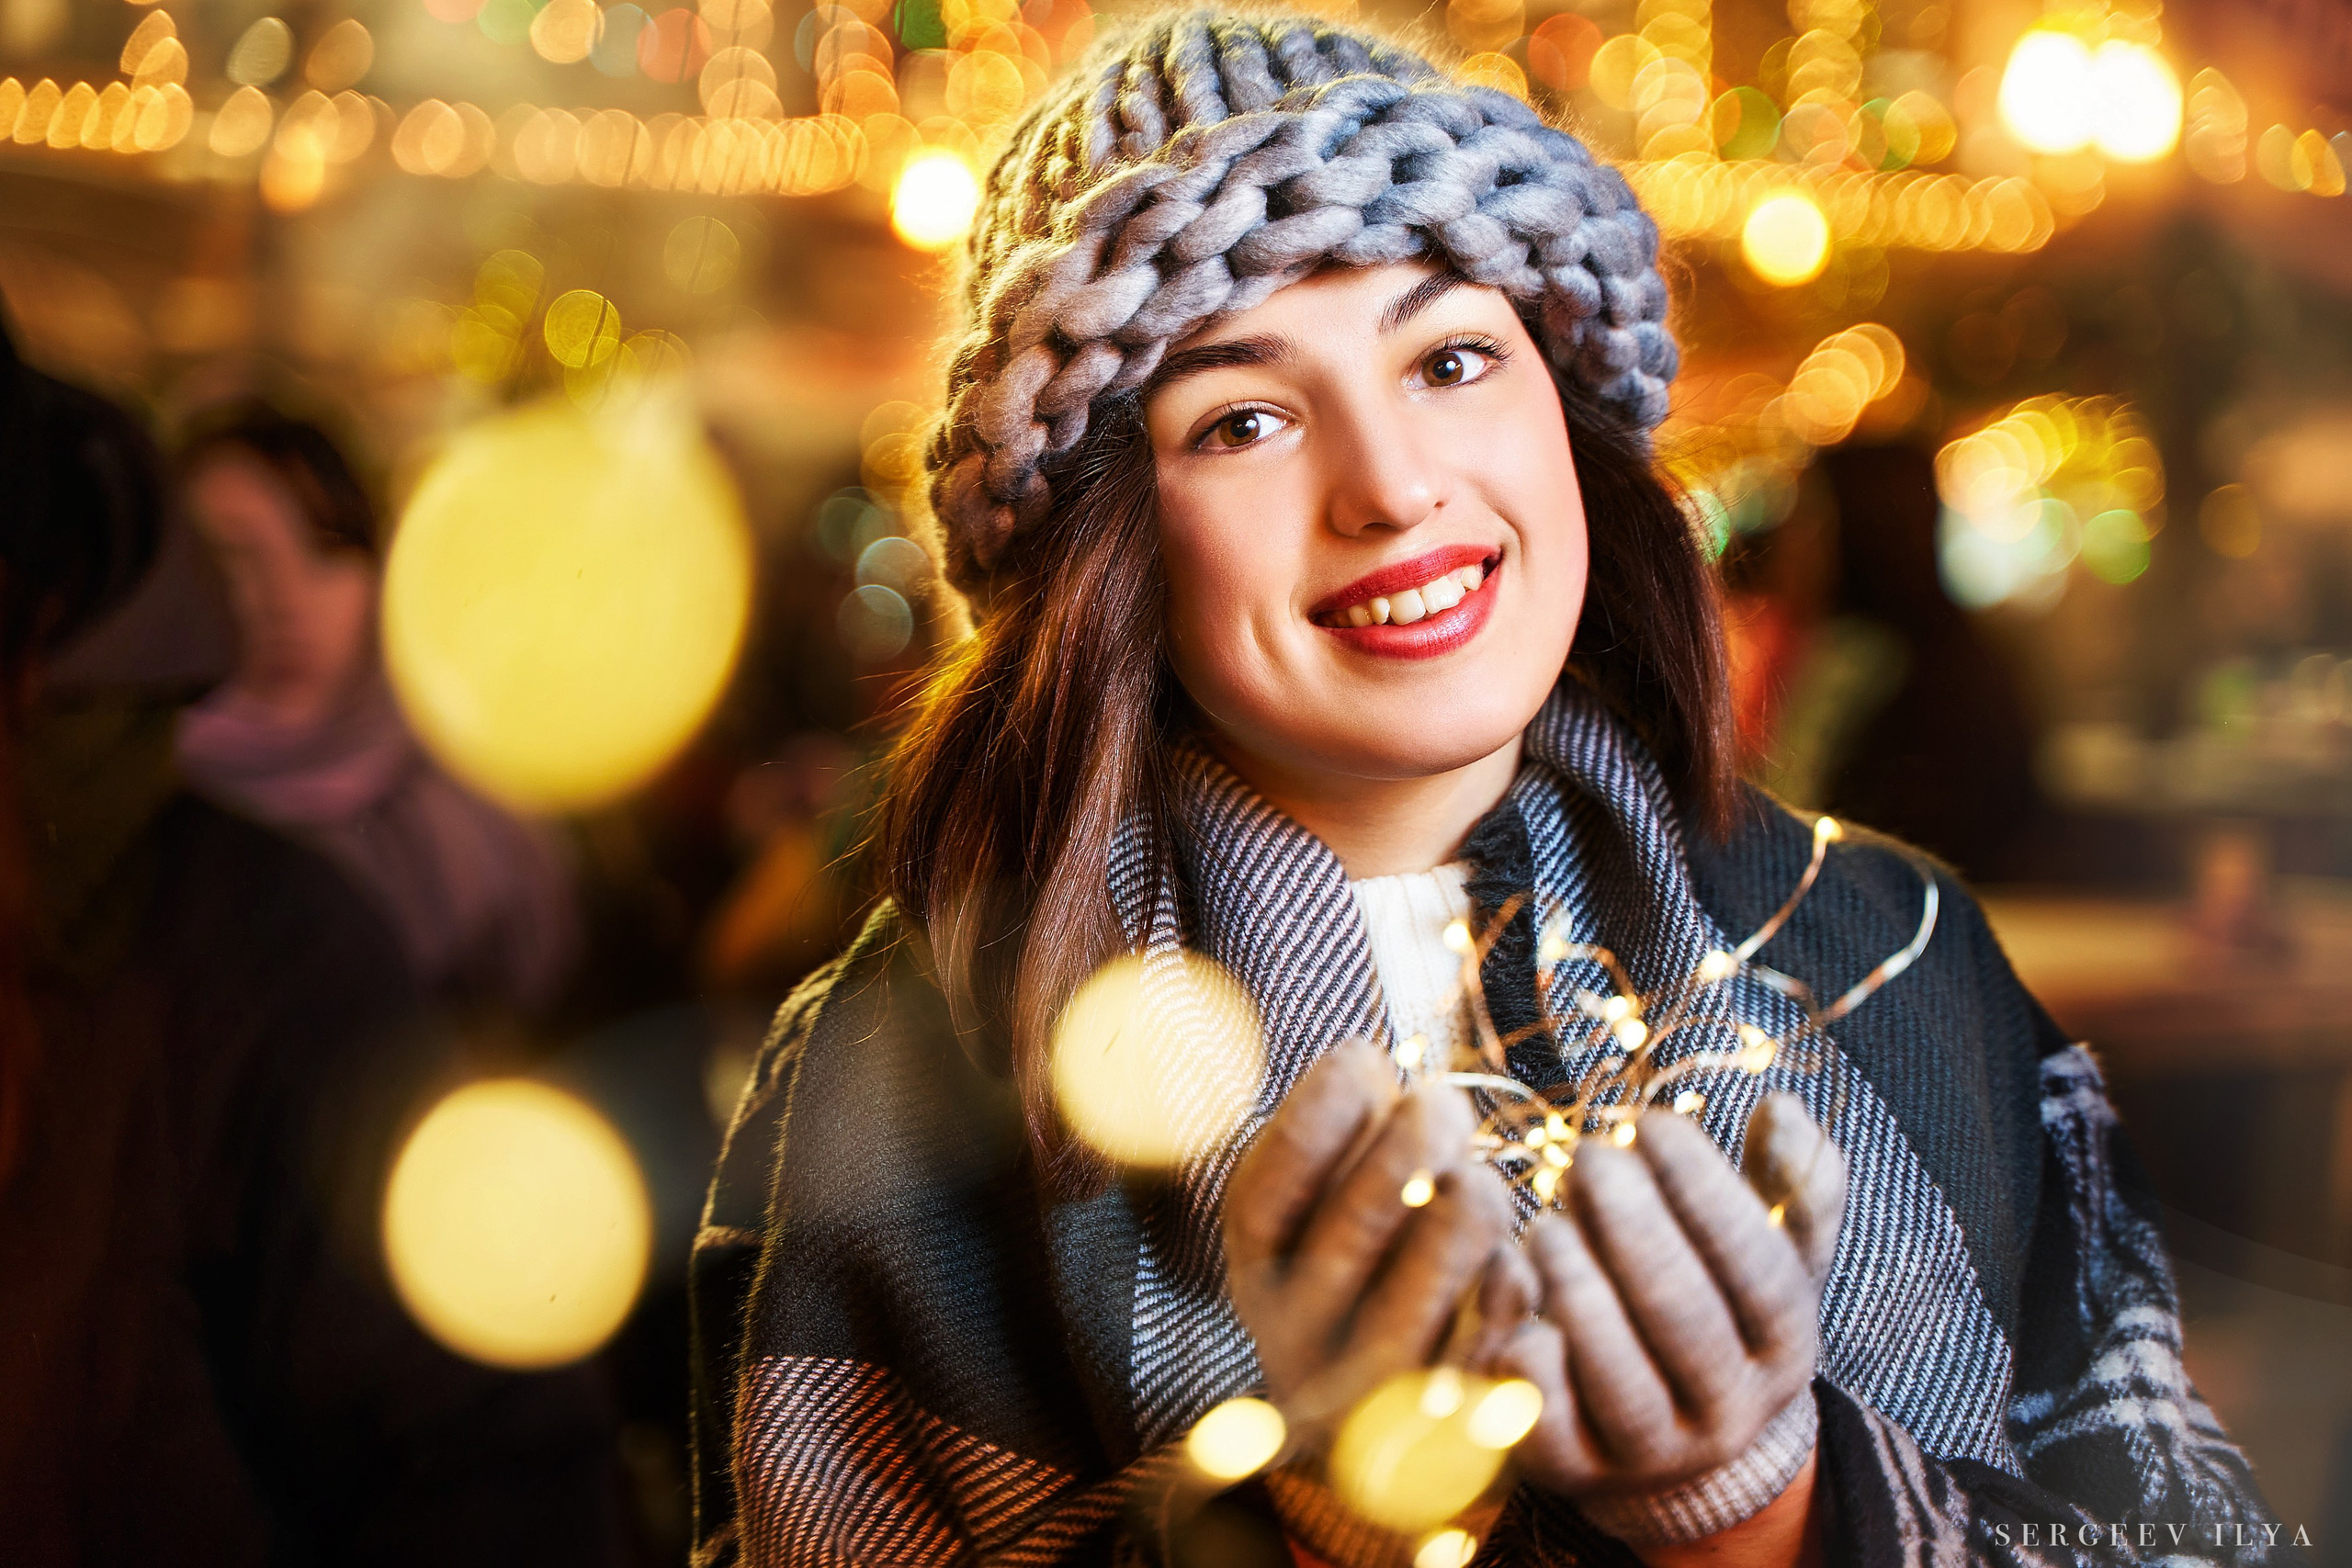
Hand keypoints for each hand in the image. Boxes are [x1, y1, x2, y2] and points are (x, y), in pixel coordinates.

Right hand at [1224, 1040, 1522, 1425]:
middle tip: (1442, 1102)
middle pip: (1351, 1231)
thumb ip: (1335, 1124)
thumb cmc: (1367, 1247)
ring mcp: (1366, 1395)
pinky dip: (1507, 1296)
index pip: (1265, 1188)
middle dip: (1410, 1145)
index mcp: (1255, 1263)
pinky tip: (1511, 1264)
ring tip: (1478, 1182)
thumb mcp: (1324, 1189)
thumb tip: (1364, 1065)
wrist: (1384, 1416)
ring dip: (1465, 1216)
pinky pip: (1490, 1356)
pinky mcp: (1447, 1431)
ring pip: (1423, 1297)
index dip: (1320, 1109)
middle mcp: (1293, 1337)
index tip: (1364, 1058)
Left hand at [1489, 1094, 1845, 1502]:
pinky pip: (1548, 1422)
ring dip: (1579, 1288)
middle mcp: (1727, 1414)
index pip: (1760, 1271)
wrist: (1676, 1450)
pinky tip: (1507, 1290)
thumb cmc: (1716, 1314)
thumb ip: (1789, 1184)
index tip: (1652, 1122)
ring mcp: (1650, 1453)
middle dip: (1634, 1229)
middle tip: (1589, 1159)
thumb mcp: (1770, 1255)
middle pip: (1685, 1320)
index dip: (1707, 1191)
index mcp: (1785, 1353)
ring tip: (1545, 1222)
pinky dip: (1527, 1358)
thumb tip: (1783, 1107)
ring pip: (1617, 1376)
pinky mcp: (1573, 1472)